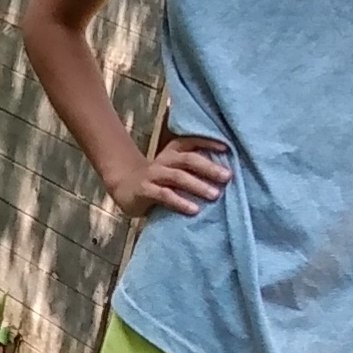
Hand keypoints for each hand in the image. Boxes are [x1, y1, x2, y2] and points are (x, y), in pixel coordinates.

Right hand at [110, 132, 229, 217]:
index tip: (227, 149)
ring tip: (215, 195)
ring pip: (178, 177)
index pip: (193, 142)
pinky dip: (180, 202)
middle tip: (228, 177)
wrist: (124, 184)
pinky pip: (164, 195)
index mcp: (173, 151)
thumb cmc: (158, 178)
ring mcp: (154, 175)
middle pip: (188, 160)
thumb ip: (194, 168)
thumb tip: (226, 174)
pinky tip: (194, 210)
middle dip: (209, 168)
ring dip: (198, 185)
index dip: (209, 143)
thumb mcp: (175, 168)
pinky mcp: (145, 190)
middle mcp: (164, 160)